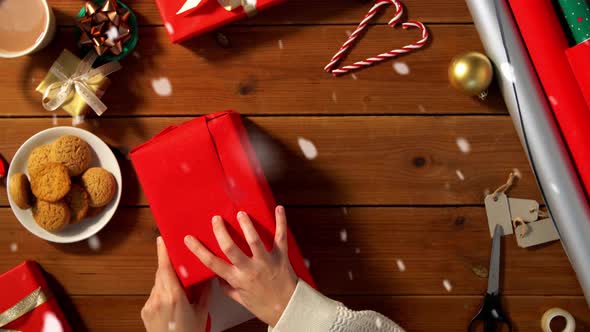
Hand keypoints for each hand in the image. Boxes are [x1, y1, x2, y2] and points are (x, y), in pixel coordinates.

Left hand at [142, 237, 210, 331]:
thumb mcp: (202, 313)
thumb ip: (203, 293)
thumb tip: (206, 277)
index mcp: (174, 297)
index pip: (166, 268)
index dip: (163, 252)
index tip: (162, 239)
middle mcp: (159, 299)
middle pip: (161, 274)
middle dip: (169, 266)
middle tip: (178, 259)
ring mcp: (150, 305)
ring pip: (158, 284)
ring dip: (167, 281)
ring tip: (179, 287)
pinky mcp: (145, 311)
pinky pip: (154, 295)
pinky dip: (163, 293)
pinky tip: (172, 301)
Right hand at [184, 206, 297, 326]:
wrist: (287, 309)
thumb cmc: (264, 305)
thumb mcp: (240, 299)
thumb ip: (227, 287)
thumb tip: (217, 276)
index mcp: (238, 279)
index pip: (213, 263)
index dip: (199, 250)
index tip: (189, 239)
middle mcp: (250, 269)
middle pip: (231, 248)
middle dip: (221, 232)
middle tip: (216, 219)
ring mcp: (266, 261)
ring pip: (255, 240)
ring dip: (247, 226)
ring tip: (241, 214)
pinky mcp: (281, 256)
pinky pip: (281, 236)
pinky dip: (281, 222)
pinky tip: (279, 209)